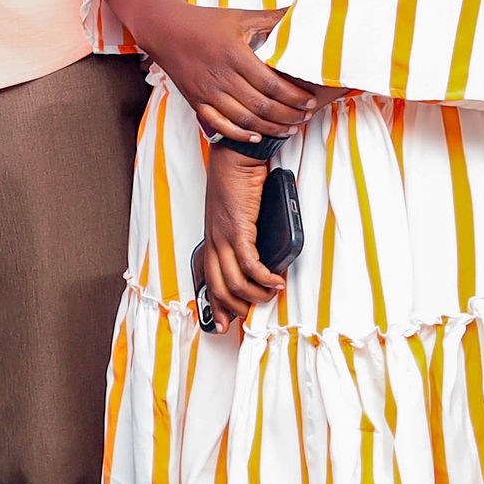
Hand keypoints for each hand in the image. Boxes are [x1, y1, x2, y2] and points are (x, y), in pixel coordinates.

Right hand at [103, 0, 315, 143]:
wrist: (163, 28)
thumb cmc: (206, 21)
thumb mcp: (241, 16)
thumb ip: (274, 18)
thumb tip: (304, 13)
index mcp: (234, 54)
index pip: (272, 84)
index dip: (294, 97)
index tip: (310, 101)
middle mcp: (220, 76)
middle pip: (261, 105)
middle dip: (288, 115)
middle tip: (306, 117)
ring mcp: (206, 91)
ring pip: (244, 119)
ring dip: (270, 127)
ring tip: (289, 128)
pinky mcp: (195, 100)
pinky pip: (219, 124)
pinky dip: (239, 134)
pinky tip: (257, 136)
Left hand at [192, 148, 283, 333]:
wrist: (236, 158)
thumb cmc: (238, 183)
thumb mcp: (236, 216)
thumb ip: (243, 237)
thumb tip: (261, 259)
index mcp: (211, 239)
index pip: (207, 280)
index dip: (214, 306)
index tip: (222, 325)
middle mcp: (213, 240)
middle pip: (218, 287)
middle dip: (236, 307)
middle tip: (254, 314)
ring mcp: (223, 235)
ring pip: (233, 280)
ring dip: (255, 295)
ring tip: (272, 294)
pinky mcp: (238, 228)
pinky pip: (249, 263)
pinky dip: (264, 278)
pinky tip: (276, 282)